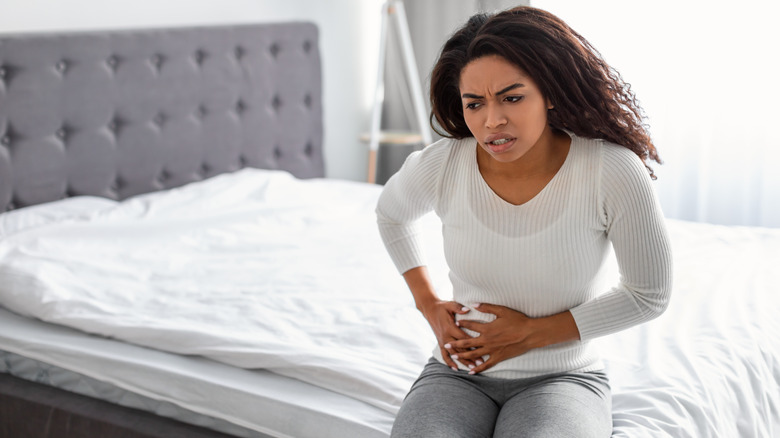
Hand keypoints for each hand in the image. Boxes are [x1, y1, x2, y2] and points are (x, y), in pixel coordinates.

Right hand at [419, 300, 474, 369]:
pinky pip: (444, 355)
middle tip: (480, 363)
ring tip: (471, 368)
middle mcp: (446, 336)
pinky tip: (455, 369)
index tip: (481, 350)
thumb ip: (459, 308)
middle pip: (460, 349)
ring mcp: (443, 341)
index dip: (472, 344)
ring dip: (462, 361)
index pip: (463, 338)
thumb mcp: (450, 305)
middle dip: (470, 357)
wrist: (430, 310)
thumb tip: (467, 309)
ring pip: (453, 354)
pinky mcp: (440, 343)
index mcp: (450, 327)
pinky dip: (449, 362)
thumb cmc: (442, 307)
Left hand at [445, 303, 579, 373]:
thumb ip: (487, 307)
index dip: (462, 323)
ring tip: (453, 358)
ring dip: (463, 356)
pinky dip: (478, 369)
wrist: (530, 334)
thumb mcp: (502, 310)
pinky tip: (471, 372)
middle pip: (468, 342)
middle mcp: (487, 340)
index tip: (455, 322)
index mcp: (487, 328)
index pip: (471, 325)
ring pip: (474, 355)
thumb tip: (473, 304)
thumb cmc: (517, 321)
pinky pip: (486, 365)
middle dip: (456, 344)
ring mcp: (492, 350)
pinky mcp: (498, 357)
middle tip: (446, 345)